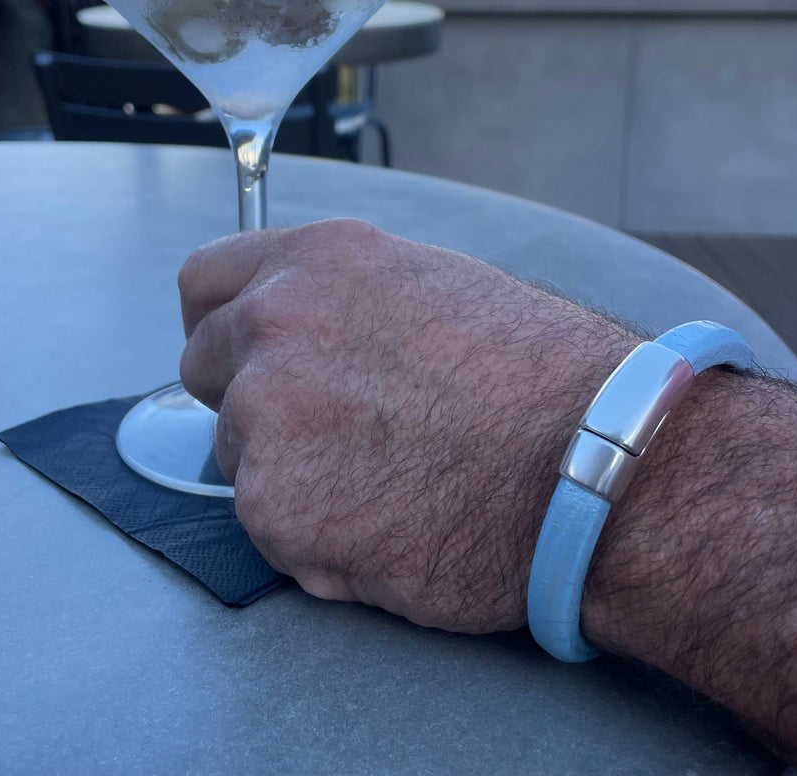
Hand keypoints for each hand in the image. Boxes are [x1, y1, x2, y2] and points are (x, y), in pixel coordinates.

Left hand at [178, 219, 637, 631]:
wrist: (592, 459)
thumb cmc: (538, 375)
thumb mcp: (430, 286)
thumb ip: (342, 301)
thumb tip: (306, 333)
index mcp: (314, 261)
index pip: (204, 281)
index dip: (221, 321)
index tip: (239, 352)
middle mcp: (272, 323)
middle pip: (205, 365)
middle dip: (250, 395)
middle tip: (326, 429)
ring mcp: (264, 414)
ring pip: (238, 451)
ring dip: (289, 470)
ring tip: (384, 482)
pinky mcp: (273, 507)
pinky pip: (270, 525)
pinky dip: (316, 535)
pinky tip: (389, 526)